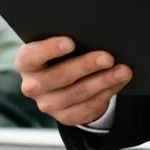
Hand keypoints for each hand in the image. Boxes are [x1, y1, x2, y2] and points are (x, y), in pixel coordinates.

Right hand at [14, 37, 132, 127]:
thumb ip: (68, 39)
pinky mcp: (65, 117)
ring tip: (122, 70)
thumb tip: (93, 32)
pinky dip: (106, 93)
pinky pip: (87, 107)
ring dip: (103, 81)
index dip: (49, 49)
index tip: (70, 42)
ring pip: (77, 93)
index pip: (31, 57)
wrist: (64, 80)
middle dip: (86, 66)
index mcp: (26, 62)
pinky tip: (118, 81)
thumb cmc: (62, 54)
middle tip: (107, 57)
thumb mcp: (58, 45)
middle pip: (58, 77)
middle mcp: (32, 86)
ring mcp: (47, 104)